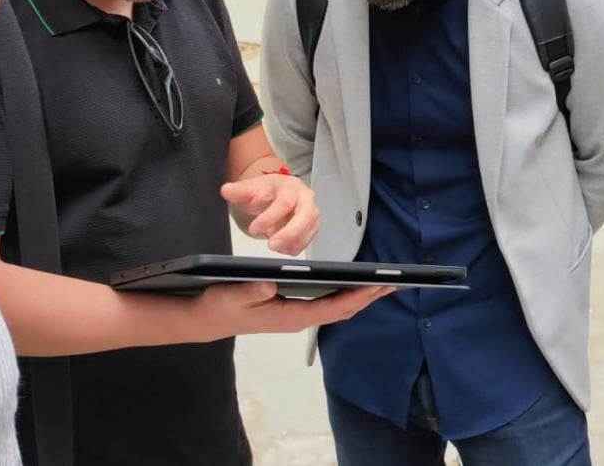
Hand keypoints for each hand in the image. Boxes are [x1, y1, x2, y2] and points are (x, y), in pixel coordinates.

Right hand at [188, 281, 391, 340]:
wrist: (208, 320)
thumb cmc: (220, 305)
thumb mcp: (232, 296)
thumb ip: (252, 291)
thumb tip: (270, 286)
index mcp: (291, 315)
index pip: (333, 307)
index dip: (357, 295)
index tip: (377, 284)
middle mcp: (299, 318)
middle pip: (343, 308)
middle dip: (369, 296)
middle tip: (396, 283)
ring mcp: (298, 315)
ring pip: (338, 308)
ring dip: (361, 296)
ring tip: (384, 284)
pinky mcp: (294, 310)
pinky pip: (328, 305)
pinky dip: (346, 295)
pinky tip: (355, 287)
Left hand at [220, 172, 317, 254]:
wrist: (277, 192)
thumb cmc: (266, 191)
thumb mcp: (250, 189)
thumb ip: (238, 191)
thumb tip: (226, 191)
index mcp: (289, 187)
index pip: (283, 203)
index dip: (270, 218)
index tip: (254, 228)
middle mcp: (304, 198)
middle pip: (305, 216)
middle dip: (290, 233)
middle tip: (272, 245)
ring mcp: (311, 212)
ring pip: (309, 229)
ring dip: (293, 242)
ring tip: (274, 247)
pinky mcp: (312, 226)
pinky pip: (307, 240)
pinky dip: (294, 247)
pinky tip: (281, 247)